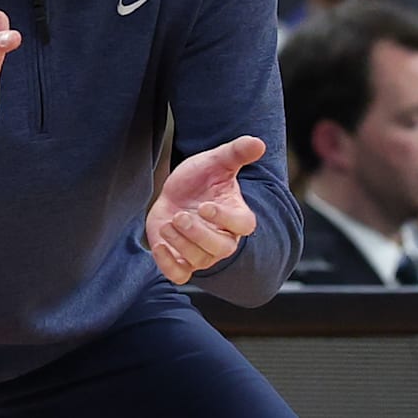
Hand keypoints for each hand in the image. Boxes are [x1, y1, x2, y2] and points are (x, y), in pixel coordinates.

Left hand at [146, 136, 264, 284]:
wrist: (176, 193)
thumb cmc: (201, 180)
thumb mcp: (216, 162)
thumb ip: (236, 153)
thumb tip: (258, 142)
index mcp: (236, 215)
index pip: (243, 225)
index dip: (226, 219)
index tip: (206, 205)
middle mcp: (223, 239)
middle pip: (221, 249)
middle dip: (199, 234)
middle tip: (180, 216)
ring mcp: (202, 253)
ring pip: (200, 261)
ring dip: (181, 243)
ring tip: (168, 223)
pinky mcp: (181, 261)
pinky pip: (179, 276)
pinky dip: (168, 265)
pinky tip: (159, 243)